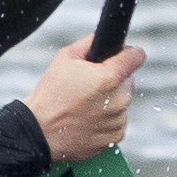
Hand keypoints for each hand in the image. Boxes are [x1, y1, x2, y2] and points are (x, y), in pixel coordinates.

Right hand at [26, 37, 138, 160]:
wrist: (40, 131)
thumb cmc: (51, 94)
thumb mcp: (65, 58)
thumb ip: (90, 43)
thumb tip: (104, 39)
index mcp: (109, 77)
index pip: (137, 56)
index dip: (128, 53)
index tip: (122, 56)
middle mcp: (119, 99)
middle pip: (128, 80)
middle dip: (113, 80)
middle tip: (90, 86)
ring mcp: (118, 120)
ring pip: (122, 102)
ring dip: (110, 101)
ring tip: (84, 105)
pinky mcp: (115, 136)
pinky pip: (117, 121)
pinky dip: (106, 120)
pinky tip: (87, 120)